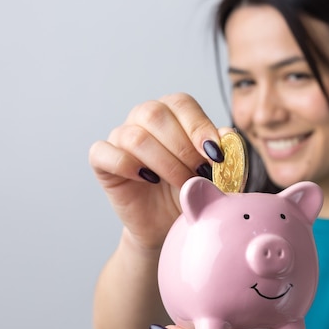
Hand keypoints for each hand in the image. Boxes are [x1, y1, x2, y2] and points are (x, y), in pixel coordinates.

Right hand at [88, 93, 224, 249]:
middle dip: (183, 148)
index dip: (199, 127)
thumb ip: (224, 152)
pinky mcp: (102, 161)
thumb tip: (227, 135)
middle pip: (155, 114)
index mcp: (172, 113)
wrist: (168, 224)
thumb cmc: (192, 192)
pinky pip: (103, 153)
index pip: (181, 103)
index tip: (215, 155)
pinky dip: (127, 166)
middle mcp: (143, 119)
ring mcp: (120, 137)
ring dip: (164, 163)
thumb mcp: (216, 174)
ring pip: (135, 136)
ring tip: (183, 184)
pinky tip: (149, 180)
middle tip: (200, 174)